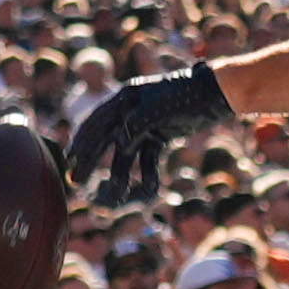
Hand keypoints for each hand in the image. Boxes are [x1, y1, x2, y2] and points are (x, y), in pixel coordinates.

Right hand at [62, 63, 236, 205]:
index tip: (70, 161)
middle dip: (90, 161)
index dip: (83, 143)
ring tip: (114, 195)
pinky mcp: (161, 135)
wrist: (219, 93)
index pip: (97, 122)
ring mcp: (146, 124)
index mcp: (126, 97)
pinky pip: (148, 158)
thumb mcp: (160, 108)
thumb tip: (118, 142)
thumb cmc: (189, 96)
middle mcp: (132, 110)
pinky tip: (149, 190)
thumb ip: (137, 123)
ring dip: (120, 174)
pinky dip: (148, 173)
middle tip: (75, 180)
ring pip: (126, 153)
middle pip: (105, 139)